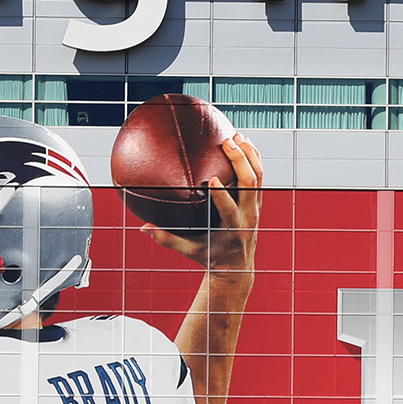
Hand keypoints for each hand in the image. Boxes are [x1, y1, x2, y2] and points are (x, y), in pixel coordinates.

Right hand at [141, 132, 263, 284]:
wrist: (237, 267)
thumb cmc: (210, 257)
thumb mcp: (190, 251)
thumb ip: (168, 240)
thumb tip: (143, 228)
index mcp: (232, 228)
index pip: (229, 209)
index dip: (223, 194)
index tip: (212, 179)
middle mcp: (248, 216)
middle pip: (250, 183)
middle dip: (240, 161)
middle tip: (227, 142)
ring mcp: (255, 208)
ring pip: (258, 176)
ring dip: (249, 154)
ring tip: (236, 136)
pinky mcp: (257, 202)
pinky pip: (259, 177)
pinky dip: (253, 159)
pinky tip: (243, 143)